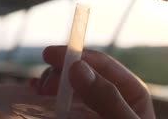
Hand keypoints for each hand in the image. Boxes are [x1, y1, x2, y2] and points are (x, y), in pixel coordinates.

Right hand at [33, 46, 154, 118]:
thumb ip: (106, 97)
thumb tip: (77, 66)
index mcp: (131, 92)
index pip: (102, 64)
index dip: (76, 54)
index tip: (49, 54)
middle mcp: (112, 97)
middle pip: (83, 73)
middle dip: (60, 72)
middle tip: (41, 83)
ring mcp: (95, 109)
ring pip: (71, 87)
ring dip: (52, 83)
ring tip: (36, 88)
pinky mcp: (81, 117)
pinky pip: (65, 105)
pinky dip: (49, 99)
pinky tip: (35, 95)